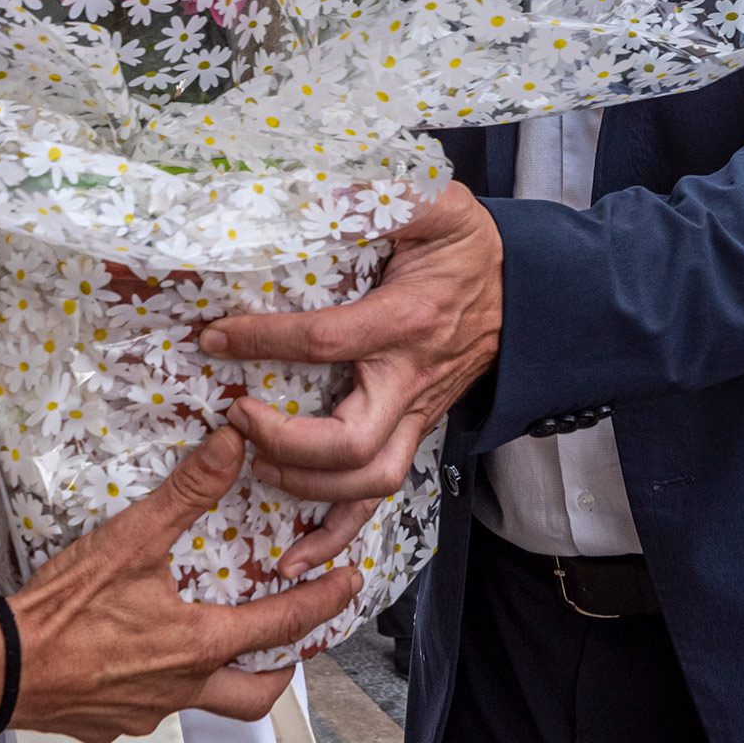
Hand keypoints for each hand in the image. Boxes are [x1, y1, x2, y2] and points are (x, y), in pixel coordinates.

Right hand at [8, 429, 362, 742]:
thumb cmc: (61, 612)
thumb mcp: (130, 539)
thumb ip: (186, 492)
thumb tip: (232, 444)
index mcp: (197, 645)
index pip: (282, 627)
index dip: (323, 603)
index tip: (350, 585)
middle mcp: (181, 688)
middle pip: (256, 696)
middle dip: (284, 669)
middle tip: (293, 641)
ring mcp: (146, 710)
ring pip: (205, 700)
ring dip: (220, 673)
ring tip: (215, 637)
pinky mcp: (111, 720)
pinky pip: (155, 705)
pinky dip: (165, 680)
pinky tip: (145, 651)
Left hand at [201, 180, 502, 503]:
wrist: (529, 292)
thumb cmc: (472, 248)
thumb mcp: (436, 204)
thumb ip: (387, 194)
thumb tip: (323, 185)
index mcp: (407, 320)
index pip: (327, 341)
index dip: (264, 342)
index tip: (215, 337)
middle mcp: (412, 379)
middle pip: (349, 442)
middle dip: (283, 440)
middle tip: (235, 416)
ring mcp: (415, 415)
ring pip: (365, 482)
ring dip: (301, 487)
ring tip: (250, 463)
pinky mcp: (413, 434)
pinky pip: (377, 498)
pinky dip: (336, 535)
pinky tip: (293, 557)